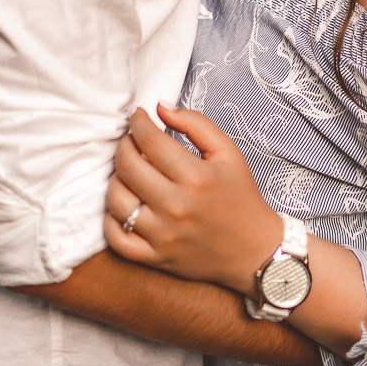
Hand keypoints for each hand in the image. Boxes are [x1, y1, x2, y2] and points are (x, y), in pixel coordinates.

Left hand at [104, 104, 282, 298]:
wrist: (254, 251)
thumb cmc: (241, 198)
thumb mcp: (229, 153)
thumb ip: (195, 124)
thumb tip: (159, 108)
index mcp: (196, 178)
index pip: (150, 140)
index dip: (138, 122)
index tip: (138, 116)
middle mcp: (176, 207)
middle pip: (127, 166)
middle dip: (124, 145)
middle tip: (132, 141)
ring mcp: (163, 235)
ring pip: (116, 199)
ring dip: (116, 179)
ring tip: (129, 172)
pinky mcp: (155, 257)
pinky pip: (117, 238)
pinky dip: (112, 219)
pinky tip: (126, 204)